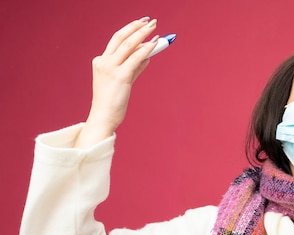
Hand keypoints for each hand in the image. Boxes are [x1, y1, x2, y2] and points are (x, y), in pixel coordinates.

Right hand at [74, 17, 158, 148]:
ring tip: (155, 29)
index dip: (130, 30)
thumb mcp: (123, 81)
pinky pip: (135, 59)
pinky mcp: (120, 76)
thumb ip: (134, 68)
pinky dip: (146, 50)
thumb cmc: (113, 102)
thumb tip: (147, 57)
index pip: (116, 40)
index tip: (141, 23)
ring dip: (143, 35)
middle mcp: (103, 61)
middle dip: (136, 27)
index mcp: (101, 61)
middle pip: (120, 37)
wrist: (104, 116)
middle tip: (150, 21)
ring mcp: (110, 68)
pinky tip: (154, 44)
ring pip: (128, 45)